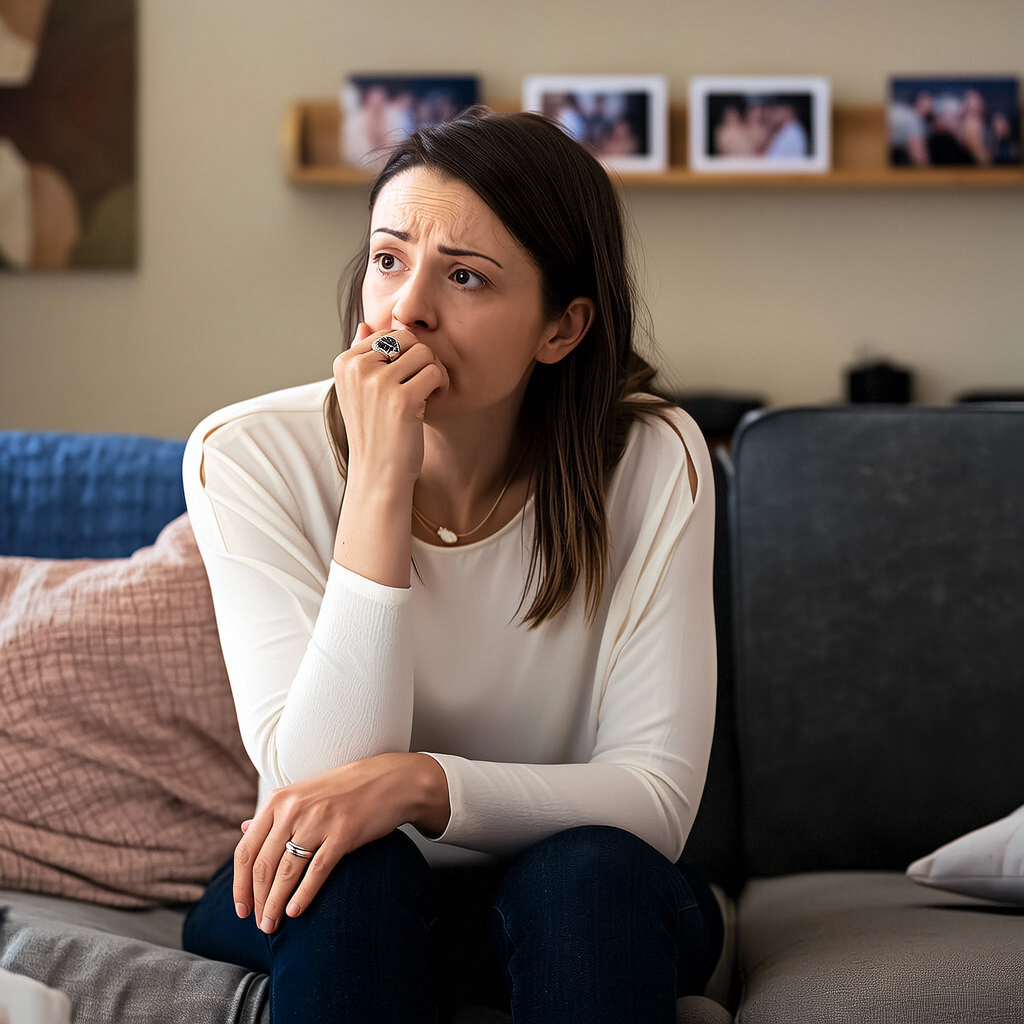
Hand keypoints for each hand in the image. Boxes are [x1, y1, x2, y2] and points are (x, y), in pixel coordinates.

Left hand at [232, 752, 449, 933]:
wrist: (389, 780)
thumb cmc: (345, 789)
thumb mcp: (304, 793)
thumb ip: (274, 813)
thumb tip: (243, 829)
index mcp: (279, 800)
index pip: (246, 850)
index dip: (240, 885)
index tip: (241, 908)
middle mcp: (294, 809)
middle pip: (263, 865)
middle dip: (258, 901)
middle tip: (259, 924)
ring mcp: (318, 820)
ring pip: (286, 872)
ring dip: (275, 904)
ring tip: (272, 924)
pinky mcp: (343, 833)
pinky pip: (316, 870)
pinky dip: (303, 895)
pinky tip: (295, 911)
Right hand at [331, 325, 447, 585]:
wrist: (379, 475)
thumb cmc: (376, 433)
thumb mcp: (361, 393)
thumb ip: (363, 357)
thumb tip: (366, 324)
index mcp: (345, 362)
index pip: (390, 333)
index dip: (407, 356)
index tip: (405, 382)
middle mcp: (356, 368)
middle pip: (409, 338)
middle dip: (423, 360)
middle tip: (423, 387)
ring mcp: (377, 383)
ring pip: (425, 353)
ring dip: (434, 374)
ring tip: (426, 397)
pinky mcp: (400, 399)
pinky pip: (435, 372)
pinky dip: (440, 387)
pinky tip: (431, 405)